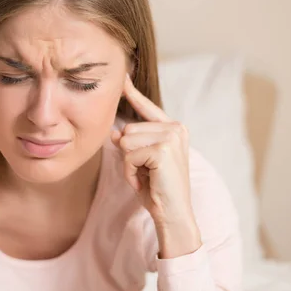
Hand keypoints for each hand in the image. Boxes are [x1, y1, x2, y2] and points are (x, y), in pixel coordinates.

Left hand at [111, 74, 199, 251]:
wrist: (173, 214)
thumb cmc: (157, 189)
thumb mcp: (140, 161)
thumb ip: (130, 143)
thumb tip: (115, 133)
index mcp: (173, 129)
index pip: (147, 108)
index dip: (133, 93)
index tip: (123, 76)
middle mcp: (175, 128)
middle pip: (128, 128)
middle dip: (128, 153)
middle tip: (144, 173)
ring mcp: (171, 137)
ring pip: (126, 140)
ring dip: (128, 164)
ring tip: (145, 177)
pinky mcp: (163, 150)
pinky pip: (128, 155)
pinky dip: (130, 172)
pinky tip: (144, 182)